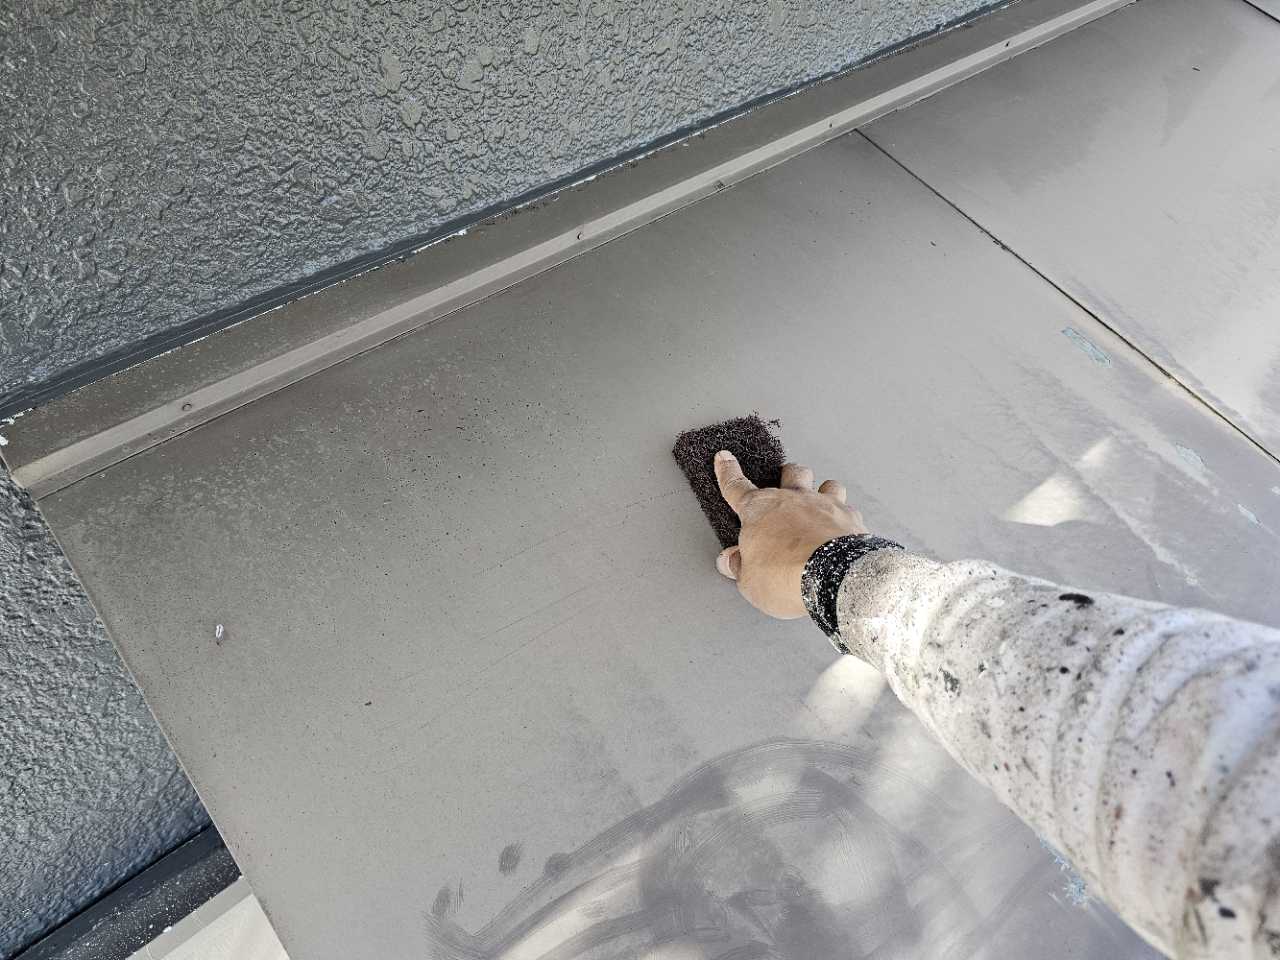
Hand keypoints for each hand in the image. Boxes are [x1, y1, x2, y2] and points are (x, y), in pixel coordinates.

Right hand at [714, 451, 866, 618]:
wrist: (833, 579)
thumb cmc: (787, 577)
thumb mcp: (750, 581)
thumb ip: (740, 567)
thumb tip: (730, 561)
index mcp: (760, 511)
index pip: (736, 486)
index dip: (728, 472)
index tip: (725, 459)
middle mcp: (792, 500)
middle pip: (789, 473)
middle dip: (786, 475)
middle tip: (785, 483)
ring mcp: (824, 505)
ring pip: (825, 483)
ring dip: (822, 490)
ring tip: (819, 503)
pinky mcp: (850, 518)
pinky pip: (848, 507)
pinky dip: (844, 515)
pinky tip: (841, 527)